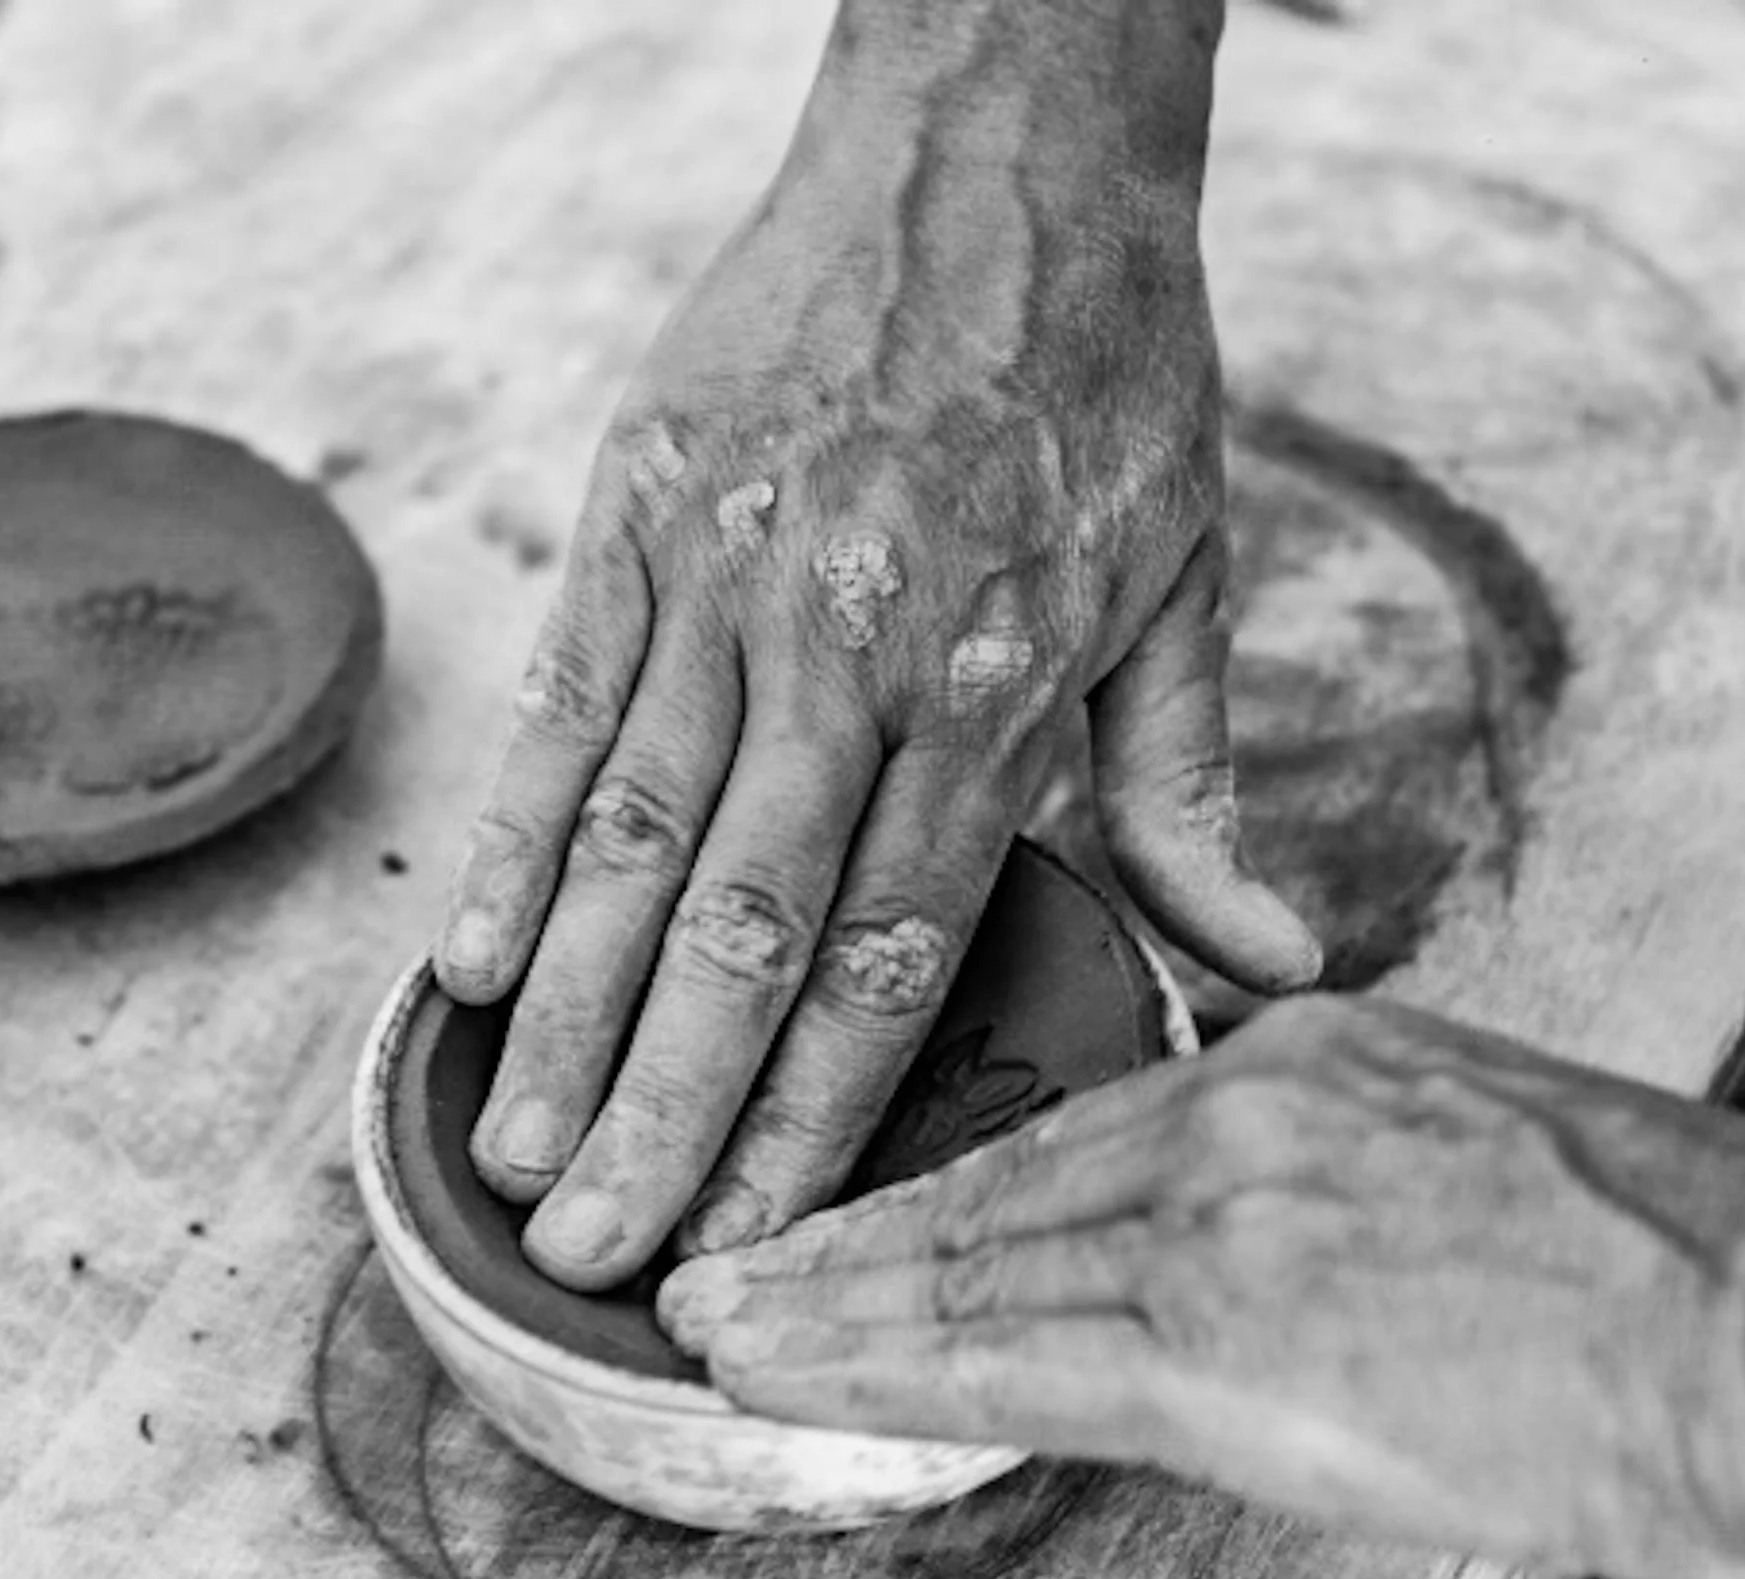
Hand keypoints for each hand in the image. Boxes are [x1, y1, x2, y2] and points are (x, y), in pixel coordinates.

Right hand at [436, 2, 1316, 1291]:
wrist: (995, 149)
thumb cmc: (1103, 377)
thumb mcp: (1188, 581)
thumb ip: (1198, 794)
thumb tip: (1274, 968)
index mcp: (997, 691)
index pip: (891, 953)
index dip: (820, 1119)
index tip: (763, 1247)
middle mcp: (851, 656)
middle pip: (743, 932)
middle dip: (671, 1116)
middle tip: (604, 1264)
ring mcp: (728, 583)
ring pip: (631, 840)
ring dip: (571, 1018)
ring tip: (521, 1159)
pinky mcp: (639, 512)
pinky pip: (561, 705)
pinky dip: (513, 841)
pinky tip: (470, 965)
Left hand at [658, 994, 1744, 1578]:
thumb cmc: (1688, 1262)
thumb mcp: (1492, 1149)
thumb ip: (1352, 1169)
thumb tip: (1278, 1242)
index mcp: (1312, 1058)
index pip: (1081, 1128)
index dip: (951, 1186)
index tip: (860, 1215)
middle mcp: (1245, 1111)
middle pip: (997, 1180)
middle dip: (844, 1232)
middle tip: (716, 1261)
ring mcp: (1225, 1214)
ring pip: (971, 1260)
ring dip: (825, 1300)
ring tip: (711, 1322)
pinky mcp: (1225, 1335)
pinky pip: (1006, 1353)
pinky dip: (877, 1362)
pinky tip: (787, 1371)